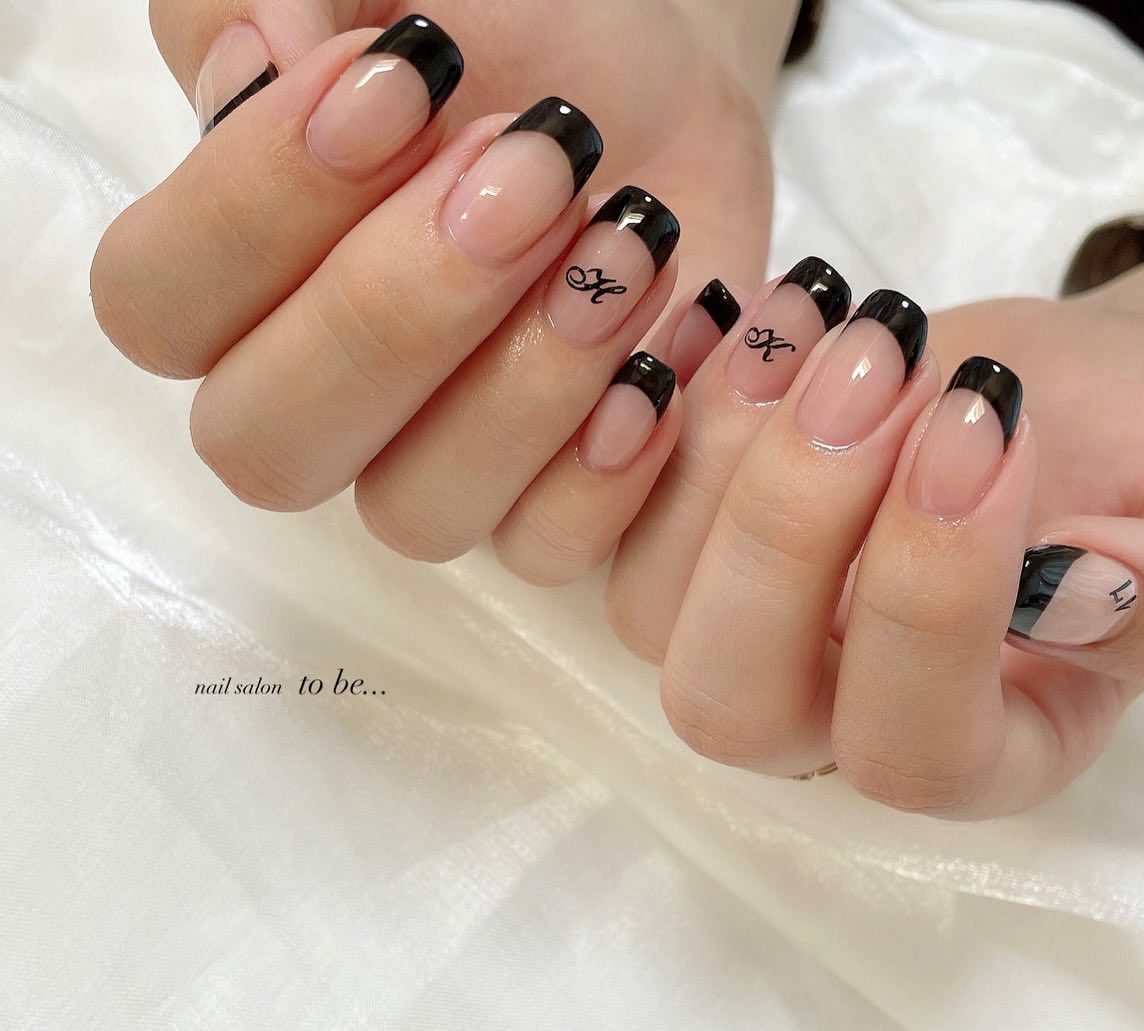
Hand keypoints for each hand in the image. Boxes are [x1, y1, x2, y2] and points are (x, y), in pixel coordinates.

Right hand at [91, 2, 788, 581]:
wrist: (646, 90)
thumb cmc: (511, 32)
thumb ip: (274, 0)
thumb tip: (255, 65)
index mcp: (229, 282)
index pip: (158, 306)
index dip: (256, 210)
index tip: (397, 82)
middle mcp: (314, 400)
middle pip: (272, 444)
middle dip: (400, 308)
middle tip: (531, 173)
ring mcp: (431, 468)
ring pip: (414, 513)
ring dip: (526, 377)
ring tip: (630, 239)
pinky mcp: (548, 502)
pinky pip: (545, 549)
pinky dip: (613, 464)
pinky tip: (667, 351)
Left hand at [605, 256, 1143, 816]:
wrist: (1033, 393)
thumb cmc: (1134, 462)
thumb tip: (1075, 590)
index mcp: (972, 752)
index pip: (910, 747)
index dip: (929, 600)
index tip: (985, 422)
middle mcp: (828, 715)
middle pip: (735, 702)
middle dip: (791, 526)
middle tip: (880, 365)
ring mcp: (736, 627)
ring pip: (648, 606)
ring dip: (721, 448)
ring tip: (817, 314)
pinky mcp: (680, 537)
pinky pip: (613, 504)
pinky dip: (667, 400)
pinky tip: (738, 308)